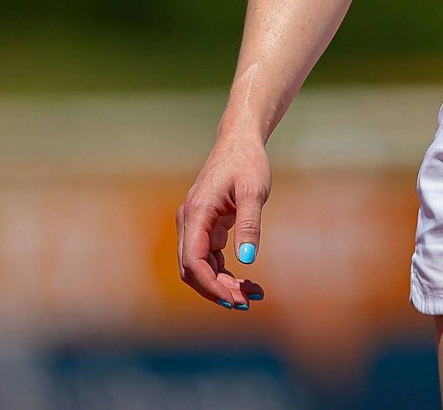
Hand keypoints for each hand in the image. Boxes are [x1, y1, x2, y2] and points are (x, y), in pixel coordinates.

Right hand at [175, 130, 269, 309]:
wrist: (239, 141)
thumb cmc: (247, 163)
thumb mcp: (253, 191)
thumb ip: (249, 224)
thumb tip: (247, 259)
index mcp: (196, 213)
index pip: (193, 262)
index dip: (211, 286)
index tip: (235, 299)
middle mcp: (189, 222)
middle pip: (192, 270)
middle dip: (217, 290)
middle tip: (248, 301)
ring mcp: (195, 225)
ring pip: (200, 268)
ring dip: (222, 284)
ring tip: (253, 294)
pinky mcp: (205, 227)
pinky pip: (209, 259)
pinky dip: (224, 273)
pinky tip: (246, 281)